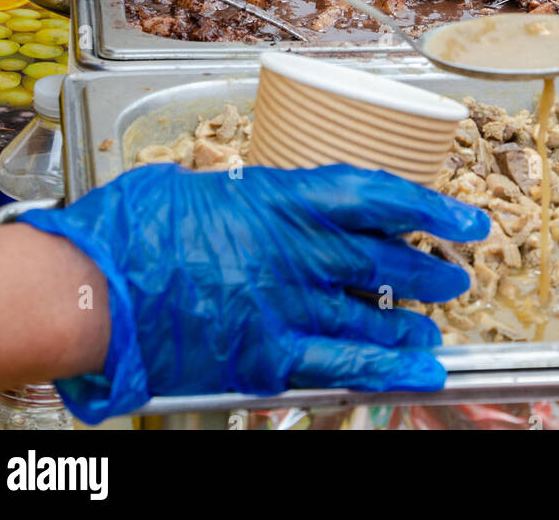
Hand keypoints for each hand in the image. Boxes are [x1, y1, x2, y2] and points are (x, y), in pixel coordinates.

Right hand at [19, 163, 489, 422]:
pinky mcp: (269, 356)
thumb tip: (269, 209)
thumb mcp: (200, 187)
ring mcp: (288, 307)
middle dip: (428, 270)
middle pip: (387, 259)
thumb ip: (249, 200)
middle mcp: (299, 251)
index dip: (430, 207)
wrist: (95, 287)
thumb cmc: (137, 230)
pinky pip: (345, 364)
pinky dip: (389, 369)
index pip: (380, 196)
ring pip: (375, 315)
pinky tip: (421, 370)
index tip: (463, 218)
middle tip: (452, 275)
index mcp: (284, 197)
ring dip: (412, 321)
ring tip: (434, 326)